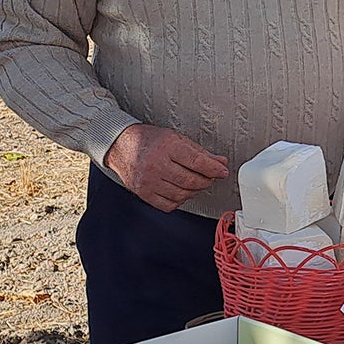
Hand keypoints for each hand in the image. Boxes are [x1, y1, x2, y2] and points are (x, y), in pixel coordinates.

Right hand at [104, 124, 228, 211]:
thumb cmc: (149, 140)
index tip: (223, 171)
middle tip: (210, 176)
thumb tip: (220, 162)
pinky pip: (168, 205)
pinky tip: (180, 191)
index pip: (197, 162)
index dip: (214, 169)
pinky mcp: (143, 193)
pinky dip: (179, 200)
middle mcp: (156, 165)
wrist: (121, 146)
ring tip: (196, 182)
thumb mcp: (176, 139)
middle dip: (206, 180)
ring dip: (194, 191)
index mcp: (167, 148)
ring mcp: (148, 181)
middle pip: (191, 181)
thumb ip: (200, 152)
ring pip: (182, 194)